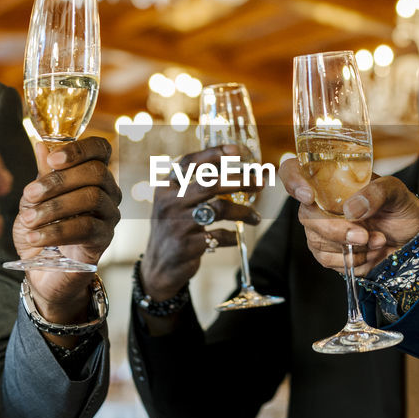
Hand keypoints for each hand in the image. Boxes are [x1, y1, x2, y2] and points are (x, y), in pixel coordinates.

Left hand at [13, 136, 121, 319]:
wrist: (42, 272)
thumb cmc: (41, 231)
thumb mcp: (34, 200)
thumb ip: (42, 174)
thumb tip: (42, 144)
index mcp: (92, 175)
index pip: (101, 149)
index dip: (81, 149)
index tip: (53, 159)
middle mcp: (108, 192)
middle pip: (97, 173)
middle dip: (60, 180)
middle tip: (30, 193)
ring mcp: (109, 217)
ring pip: (92, 198)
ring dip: (55, 207)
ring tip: (28, 220)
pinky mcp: (104, 240)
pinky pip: (87, 228)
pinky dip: (57, 231)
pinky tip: (35, 237)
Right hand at [139, 145, 259, 301]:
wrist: (158, 267)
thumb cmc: (175, 229)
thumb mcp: (175, 205)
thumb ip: (195, 188)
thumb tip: (233, 171)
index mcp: (166, 188)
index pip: (189, 162)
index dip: (213, 153)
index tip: (237, 150)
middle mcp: (169, 203)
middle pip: (211, 184)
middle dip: (240, 181)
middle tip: (260, 183)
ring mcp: (176, 225)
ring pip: (220, 209)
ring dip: (244, 212)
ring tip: (256, 217)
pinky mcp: (186, 246)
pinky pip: (219, 235)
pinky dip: (232, 235)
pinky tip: (236, 236)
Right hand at [278, 158, 418, 275]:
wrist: (411, 240)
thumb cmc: (400, 208)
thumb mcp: (396, 192)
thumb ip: (377, 193)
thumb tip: (352, 208)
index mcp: (331, 179)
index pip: (294, 171)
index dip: (292, 180)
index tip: (308, 195)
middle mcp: (321, 203)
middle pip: (306, 214)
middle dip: (335, 229)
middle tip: (364, 234)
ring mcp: (321, 229)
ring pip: (316, 240)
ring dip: (350, 247)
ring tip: (378, 240)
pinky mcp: (328, 252)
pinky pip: (327, 260)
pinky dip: (352, 260)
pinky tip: (370, 252)